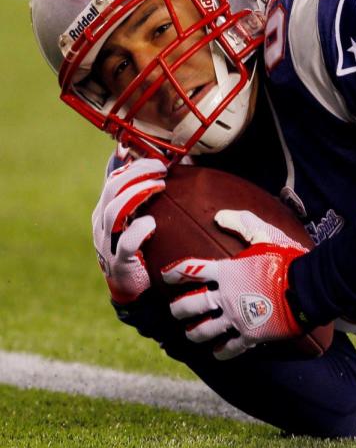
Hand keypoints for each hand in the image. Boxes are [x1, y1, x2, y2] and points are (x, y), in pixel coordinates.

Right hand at [92, 157, 166, 303]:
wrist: (133, 289)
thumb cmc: (141, 249)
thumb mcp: (138, 220)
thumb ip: (143, 198)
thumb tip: (159, 171)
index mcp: (106, 210)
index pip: (113, 180)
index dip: (133, 166)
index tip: (157, 159)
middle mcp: (102, 224)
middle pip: (112, 189)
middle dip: (137, 174)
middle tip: (161, 168)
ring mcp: (107, 242)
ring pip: (114, 211)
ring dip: (137, 194)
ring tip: (160, 185)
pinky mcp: (119, 261)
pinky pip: (126, 243)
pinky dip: (139, 229)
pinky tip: (153, 223)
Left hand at [162, 210, 307, 359]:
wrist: (307, 288)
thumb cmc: (287, 260)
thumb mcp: (266, 235)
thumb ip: (242, 224)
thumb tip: (219, 217)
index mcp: (226, 272)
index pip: (190, 271)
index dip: (174, 273)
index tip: (166, 276)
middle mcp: (225, 296)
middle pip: (189, 305)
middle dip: (178, 309)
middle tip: (176, 311)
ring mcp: (236, 318)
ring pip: (203, 330)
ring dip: (194, 333)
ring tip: (191, 334)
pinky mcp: (250, 335)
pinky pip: (230, 348)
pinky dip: (221, 352)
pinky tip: (217, 352)